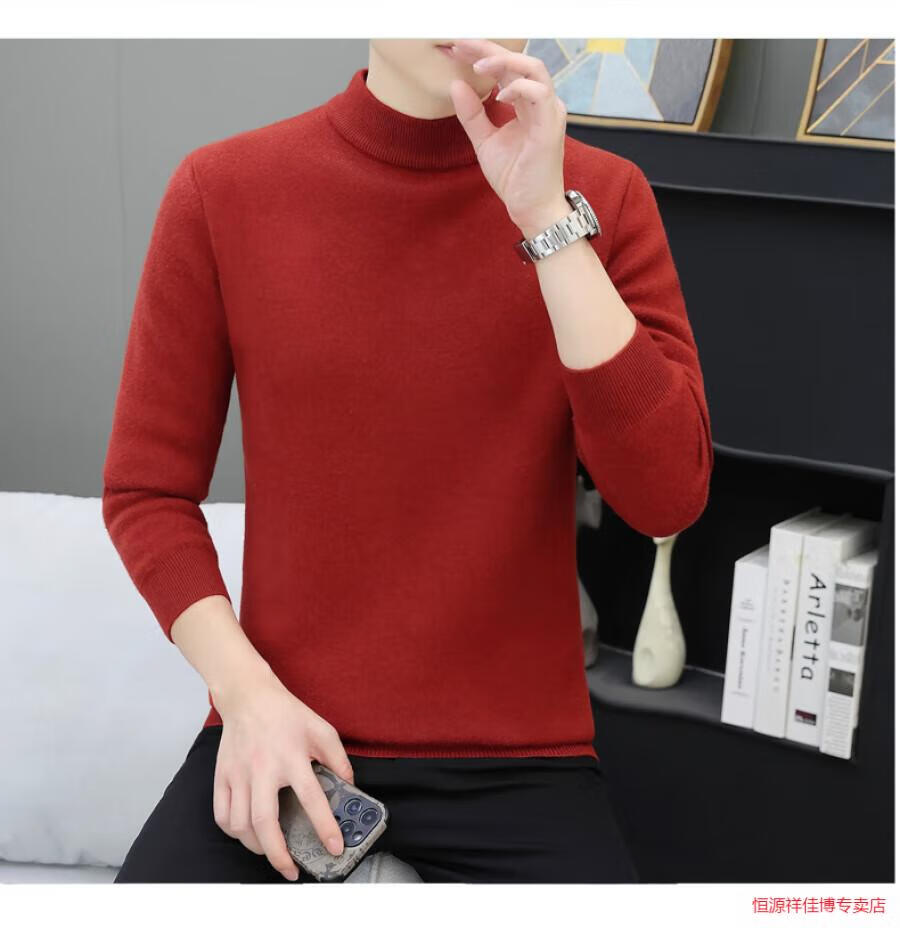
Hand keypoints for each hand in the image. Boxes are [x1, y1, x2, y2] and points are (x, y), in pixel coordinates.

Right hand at [211, 665, 354, 880]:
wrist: (249, 696)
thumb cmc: (286, 714)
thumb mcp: (321, 729)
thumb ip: (338, 758)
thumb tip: (349, 785)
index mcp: (292, 756)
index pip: (311, 798)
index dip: (325, 826)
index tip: (334, 846)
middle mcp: (263, 768)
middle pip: (266, 822)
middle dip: (279, 854)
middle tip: (291, 869)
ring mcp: (239, 774)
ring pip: (241, 824)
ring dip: (257, 847)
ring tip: (272, 852)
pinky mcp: (222, 776)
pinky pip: (222, 815)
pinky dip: (233, 833)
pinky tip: (247, 834)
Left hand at [447, 38, 570, 238]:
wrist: (531, 208)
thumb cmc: (515, 178)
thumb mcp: (484, 142)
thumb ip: (472, 114)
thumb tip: (456, 84)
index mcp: (528, 103)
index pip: (507, 68)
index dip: (482, 55)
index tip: (456, 49)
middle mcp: (542, 102)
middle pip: (518, 60)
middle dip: (488, 49)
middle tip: (460, 44)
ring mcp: (549, 112)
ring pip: (532, 68)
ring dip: (504, 61)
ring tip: (477, 65)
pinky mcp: (550, 127)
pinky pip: (539, 94)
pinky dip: (519, 87)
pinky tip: (499, 94)